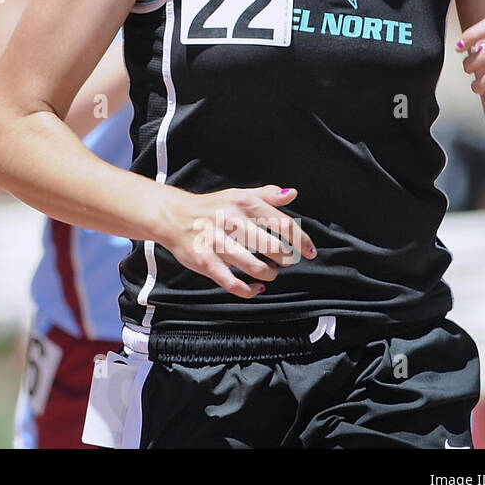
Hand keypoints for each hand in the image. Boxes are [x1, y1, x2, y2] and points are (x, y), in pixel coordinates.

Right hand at [158, 185, 314, 297]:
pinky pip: (233, 284)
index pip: (284, 225)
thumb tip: (292, 194)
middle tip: (283, 261)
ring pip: (257, 268)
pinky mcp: (206, 262)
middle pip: (274, 248)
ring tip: (269, 272)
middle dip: (285, 259)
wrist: (174, 216)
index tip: (310, 252)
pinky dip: (250, 290)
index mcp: (244, 203)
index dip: (302, 242)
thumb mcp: (238, 194)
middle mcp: (232, 222)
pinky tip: (255, 287)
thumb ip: (266, 195)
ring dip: (269, 273)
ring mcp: (218, 243)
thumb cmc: (212, 207)